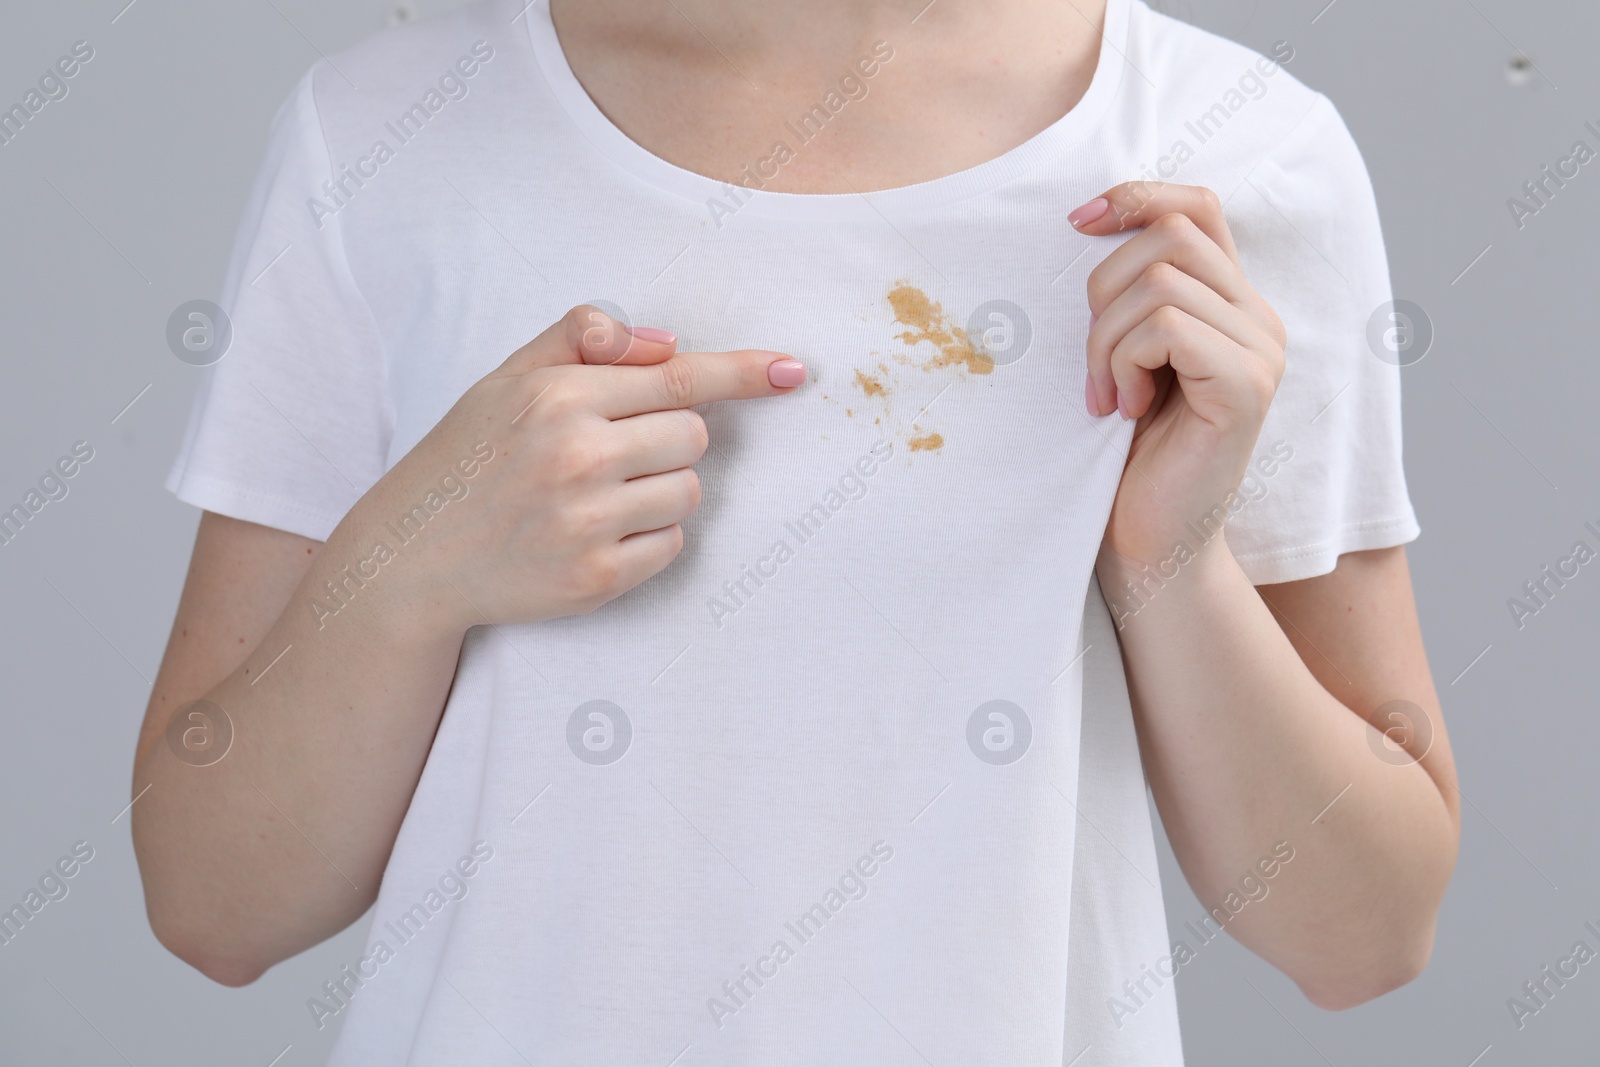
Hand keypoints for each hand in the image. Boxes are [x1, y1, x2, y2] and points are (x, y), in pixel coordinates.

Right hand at [357, 305, 805, 632]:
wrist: (413, 556)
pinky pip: (672, 547)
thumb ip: (583, 341)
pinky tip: (596, 535)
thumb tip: (666, 344)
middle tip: (614, 454)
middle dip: (669, 441)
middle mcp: (577, 457)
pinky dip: (649, 540)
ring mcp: (588, 523)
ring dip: (661, 491)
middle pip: (694, 438)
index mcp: (559, 398)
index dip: (743, 374)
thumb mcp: (508, 378)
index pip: (679, 379)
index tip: (793, 372)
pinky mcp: (596, 579)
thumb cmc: (468, 458)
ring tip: (597, 497)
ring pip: (689, 494)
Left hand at [1070, 183, 1286, 571]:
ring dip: (1105, 340)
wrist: (1148, 542)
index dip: (1137, 195)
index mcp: (1230, 302)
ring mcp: (1261, 350)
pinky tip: (1125, 409)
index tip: (1076, 221)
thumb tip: (1087, 217)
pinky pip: (1168, 328)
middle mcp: (1259, 317)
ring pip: (1160, 283)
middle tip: (1092, 364)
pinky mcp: (1248, 386)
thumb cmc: (1124, 454)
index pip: (1198, 205)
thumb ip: (1130, 295)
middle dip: (1102, 291)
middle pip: (1169, 235)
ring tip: (1106, 395)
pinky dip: (1125, 363)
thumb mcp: (1122, 355)